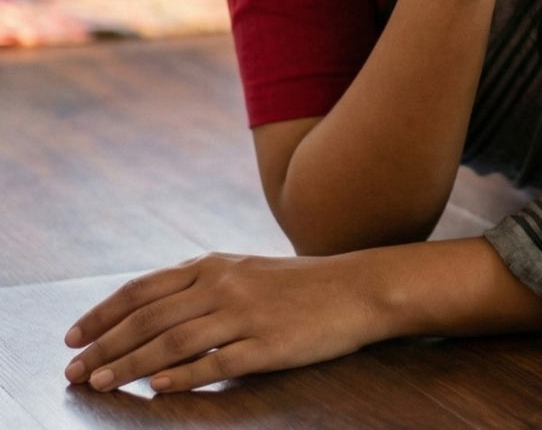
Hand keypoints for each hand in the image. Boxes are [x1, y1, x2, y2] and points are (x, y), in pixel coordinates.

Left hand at [62, 252, 386, 393]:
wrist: (358, 288)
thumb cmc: (299, 284)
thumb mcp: (246, 270)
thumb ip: (200, 284)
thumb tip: (147, 310)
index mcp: (215, 266)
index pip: (143, 290)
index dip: (103, 313)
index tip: (72, 336)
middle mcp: (225, 286)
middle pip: (149, 319)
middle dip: (103, 345)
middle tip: (71, 371)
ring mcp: (246, 316)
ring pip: (173, 343)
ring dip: (129, 365)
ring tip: (99, 384)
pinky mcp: (267, 346)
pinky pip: (215, 364)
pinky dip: (182, 376)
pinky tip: (158, 389)